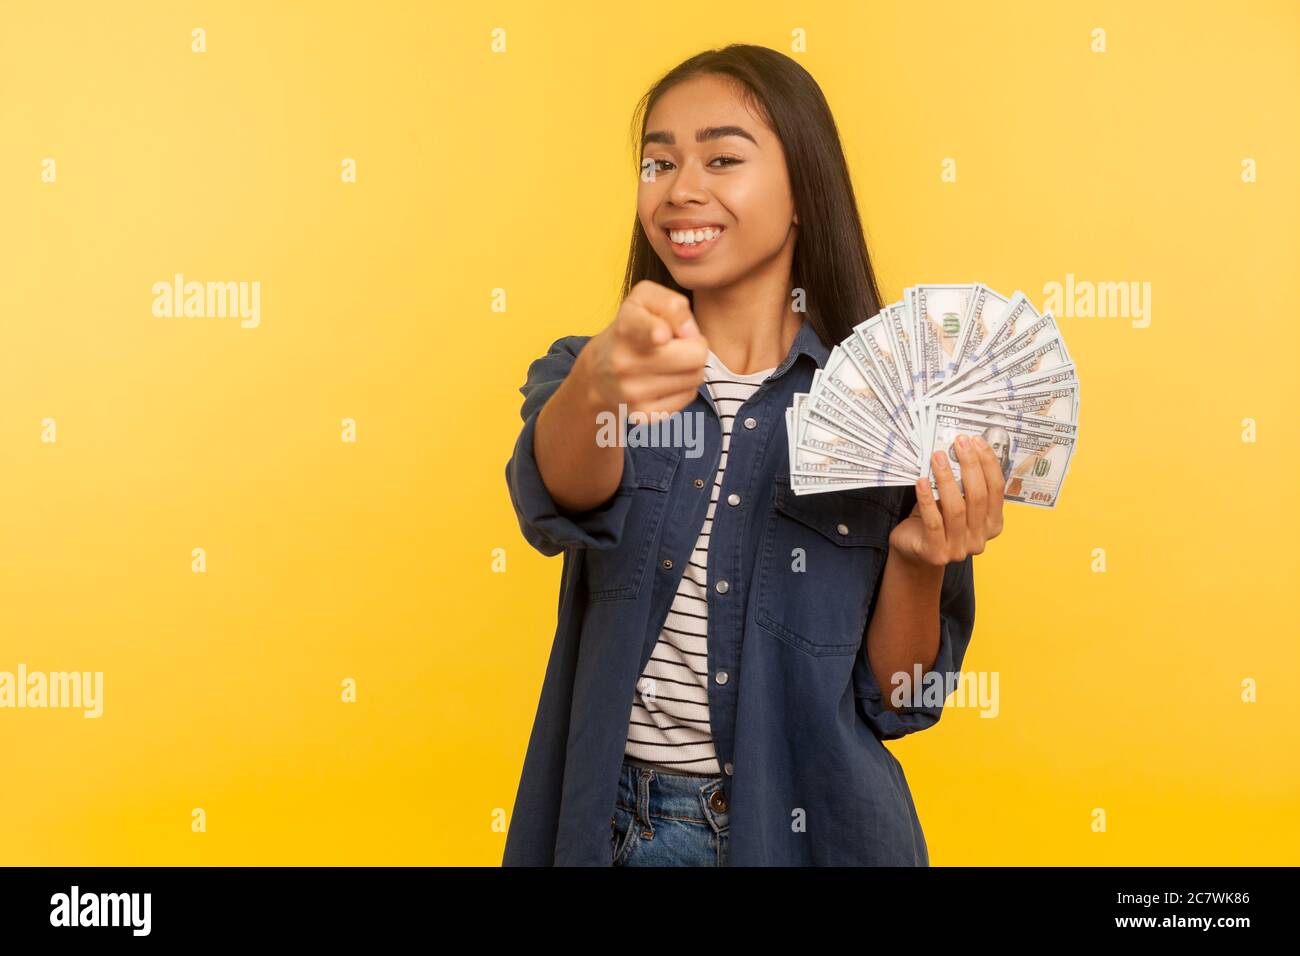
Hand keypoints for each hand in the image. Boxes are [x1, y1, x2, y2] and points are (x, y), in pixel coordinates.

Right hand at [580, 280, 709, 422]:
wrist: (598, 374)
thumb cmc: (632, 328)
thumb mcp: (645, 300)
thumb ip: (673, 305)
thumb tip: (690, 335)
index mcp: (625, 328)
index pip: (648, 331)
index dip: (657, 331)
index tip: (662, 335)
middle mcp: (624, 362)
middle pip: (696, 356)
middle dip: (696, 347)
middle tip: (680, 344)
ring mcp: (633, 392)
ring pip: (696, 377)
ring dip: (691, 367)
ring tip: (671, 361)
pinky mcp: (644, 415)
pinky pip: (688, 396)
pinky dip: (684, 386)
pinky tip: (666, 379)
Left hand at [888, 434, 1005, 566]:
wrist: (914, 551)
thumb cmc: (937, 520)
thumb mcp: (955, 502)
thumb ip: (963, 485)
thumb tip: (961, 449)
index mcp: (992, 524)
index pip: (996, 490)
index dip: (988, 463)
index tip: (977, 441)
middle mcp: (979, 538)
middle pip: (978, 496)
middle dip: (970, 465)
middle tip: (958, 443)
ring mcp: (959, 549)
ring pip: (956, 508)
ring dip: (946, 478)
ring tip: (937, 457)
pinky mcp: (936, 553)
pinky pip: (933, 522)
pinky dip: (927, 499)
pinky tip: (922, 481)